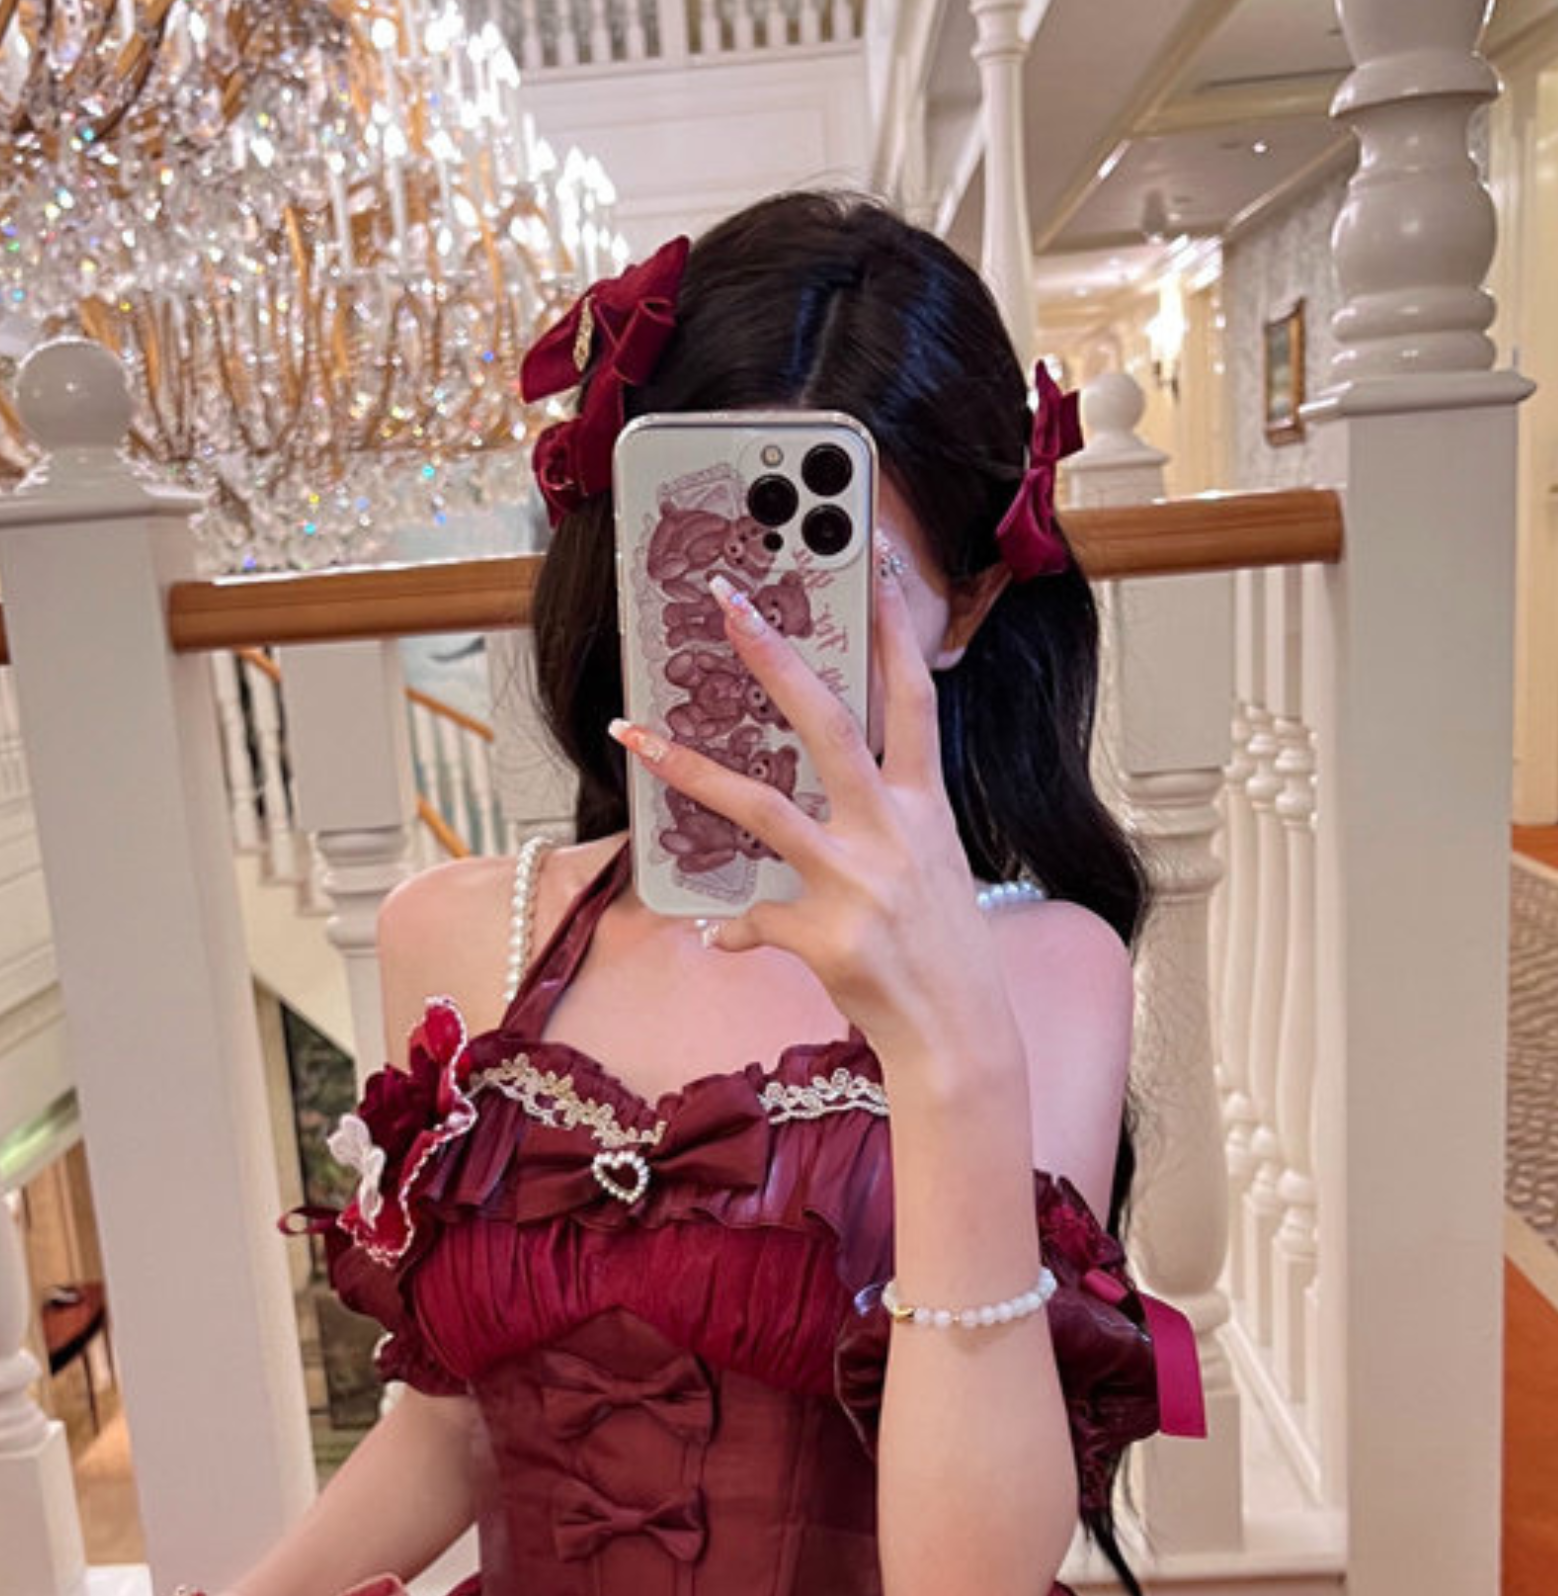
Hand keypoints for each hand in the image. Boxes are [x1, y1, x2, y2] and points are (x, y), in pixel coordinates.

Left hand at [608, 547, 1007, 1062]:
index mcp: (925, 806)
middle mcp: (893, 831)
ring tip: (636, 736)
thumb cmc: (942, 951)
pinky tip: (716, 935)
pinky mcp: (826, 936)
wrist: (960, 1036)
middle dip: (774, 656)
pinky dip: (730, 929)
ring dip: (691, 770)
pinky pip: (752, 921)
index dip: (892, 626)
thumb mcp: (931, 870)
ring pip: (760, 807)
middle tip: (727, 602)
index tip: (870, 559)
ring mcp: (858, 882)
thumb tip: (829, 801)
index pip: (910, 697)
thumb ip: (882, 826)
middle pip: (826, 723)